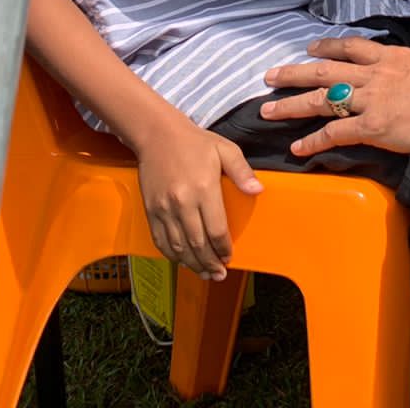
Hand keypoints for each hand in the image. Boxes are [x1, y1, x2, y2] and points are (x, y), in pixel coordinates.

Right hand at [133, 115, 261, 280]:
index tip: (230, 256)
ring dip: (192, 264)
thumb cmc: (194, 141)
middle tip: (219, 274)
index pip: (216, 230)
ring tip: (205, 274)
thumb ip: (242, 171)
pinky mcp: (151, 210)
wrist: (157, 134)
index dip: (224, 248)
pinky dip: (172, 255)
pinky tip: (182, 261)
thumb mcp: (225, 149)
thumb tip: (258, 190)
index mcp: (203, 189)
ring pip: (178, 247)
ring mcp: (163, 208)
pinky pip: (160, 240)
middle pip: (197, 244)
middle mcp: (182, 202)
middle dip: (210, 264)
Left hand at [261, 38, 409, 157]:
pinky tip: (297, 148)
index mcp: (392, 57)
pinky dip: (313, 141)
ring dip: (291, 105)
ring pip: (321, 99)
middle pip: (325, 70)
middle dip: (294, 73)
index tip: (310, 48)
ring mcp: (371, 100)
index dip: (327, 47)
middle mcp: (375, 74)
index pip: (351, 47)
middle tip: (270, 75)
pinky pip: (335, 133)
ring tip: (267, 110)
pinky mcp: (372, 126)